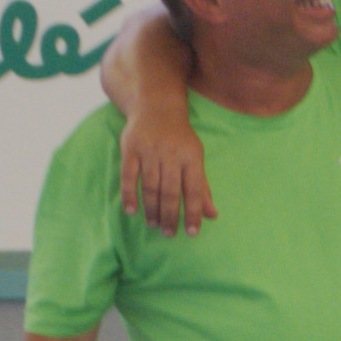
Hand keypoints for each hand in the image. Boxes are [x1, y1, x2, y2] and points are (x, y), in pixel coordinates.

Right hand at [119, 105, 214, 236]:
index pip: (195, 190)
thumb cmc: (180, 139)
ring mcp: (150, 151)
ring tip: (153, 224)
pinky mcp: (131, 149)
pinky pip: (128, 175)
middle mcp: (171, 155)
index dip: (193, 212)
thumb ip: (202, 188)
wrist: (157, 107)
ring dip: (151, 209)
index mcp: (192, 158)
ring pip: (151, 186)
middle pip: (171, 191)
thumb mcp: (196, 159)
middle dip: (170, 215)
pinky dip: (129, 194)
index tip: (191, 232)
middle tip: (169, 233)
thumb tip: (212, 215)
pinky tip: (131, 210)